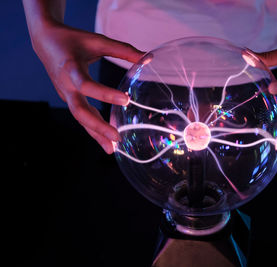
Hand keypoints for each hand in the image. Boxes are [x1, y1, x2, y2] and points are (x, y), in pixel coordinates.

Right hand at [30, 22, 143, 153]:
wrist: (45, 41)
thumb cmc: (74, 39)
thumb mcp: (98, 41)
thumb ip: (123, 50)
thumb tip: (149, 58)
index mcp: (71, 68)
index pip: (86, 85)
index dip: (104, 94)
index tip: (125, 100)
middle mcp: (66, 85)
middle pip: (78, 111)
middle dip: (97, 126)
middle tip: (117, 137)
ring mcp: (66, 94)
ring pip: (80, 118)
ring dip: (95, 134)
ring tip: (112, 149)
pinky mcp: (69, 99)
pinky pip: (82, 116)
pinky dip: (93, 128)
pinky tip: (107, 140)